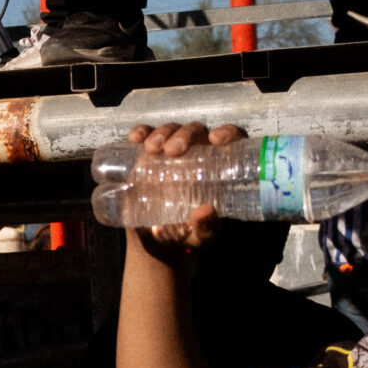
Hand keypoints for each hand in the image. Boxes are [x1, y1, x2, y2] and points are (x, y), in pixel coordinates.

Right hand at [126, 122, 248, 260]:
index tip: (215, 139)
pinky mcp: (150, 153)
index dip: (228, 132)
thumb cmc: (188, 233)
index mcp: (219, 168)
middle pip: (197, 131)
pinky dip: (142, 132)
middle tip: (172, 152)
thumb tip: (205, 211)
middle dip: (185, 135)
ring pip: (173, 129)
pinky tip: (135, 138)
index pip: (232, 140)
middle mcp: (198, 153)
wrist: (155, 237)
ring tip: (151, 149)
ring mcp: (172, 151)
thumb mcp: (201, 236)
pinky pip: (148, 134)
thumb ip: (206, 228)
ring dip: (163, 133)